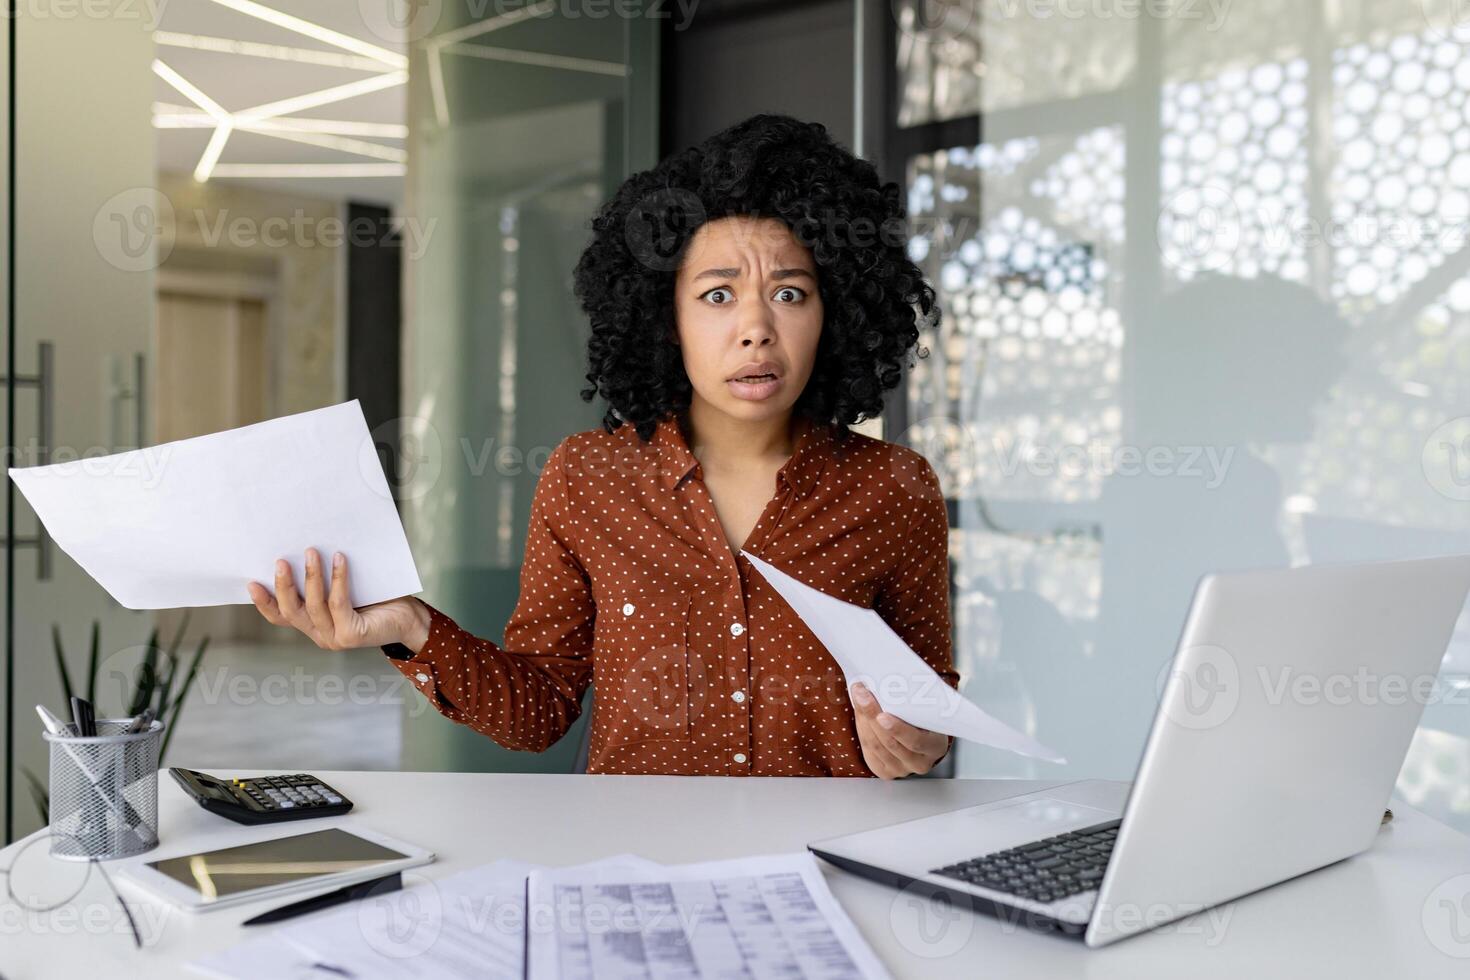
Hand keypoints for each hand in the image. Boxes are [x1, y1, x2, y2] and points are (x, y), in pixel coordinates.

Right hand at [247, 548, 428, 651]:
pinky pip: (338, 603)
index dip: (264, 602)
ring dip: (311, 576)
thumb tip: (305, 547)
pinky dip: (337, 579)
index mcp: (313, 625)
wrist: (409, 617)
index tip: (250, 581)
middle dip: (283, 585)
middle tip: (280, 560)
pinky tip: (338, 559)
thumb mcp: (344, 588)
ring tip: (310, 552)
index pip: (281, 617)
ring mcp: (335, 638)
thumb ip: (323, 581)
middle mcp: (320, 635)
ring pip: (314, 605)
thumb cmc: (377, 598)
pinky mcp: (352, 635)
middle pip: (292, 611)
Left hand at [849, 682, 949, 778]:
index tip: (882, 715)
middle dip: (872, 715)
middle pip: (890, 742)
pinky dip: (862, 728)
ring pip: (875, 745)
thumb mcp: (927, 712)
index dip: (898, 729)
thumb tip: (886, 682)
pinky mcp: (885, 771)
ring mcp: (901, 770)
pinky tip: (860, 712)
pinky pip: (868, 750)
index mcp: (935, 747)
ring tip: (858, 696)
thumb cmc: (924, 719)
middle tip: (861, 693)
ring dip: (863, 718)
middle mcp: (919, 763)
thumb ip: (912, 703)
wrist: (920, 739)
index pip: (916, 741)